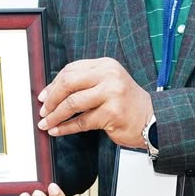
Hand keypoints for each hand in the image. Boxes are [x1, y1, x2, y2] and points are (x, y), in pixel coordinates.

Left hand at [37, 57, 152, 146]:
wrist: (151, 119)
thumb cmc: (126, 103)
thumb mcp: (107, 84)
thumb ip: (84, 84)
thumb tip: (51, 93)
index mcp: (105, 65)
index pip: (71, 69)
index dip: (53, 84)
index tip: (44, 96)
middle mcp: (109, 76)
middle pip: (68, 83)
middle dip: (51, 99)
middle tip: (43, 110)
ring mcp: (111, 94)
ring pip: (72, 103)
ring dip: (55, 115)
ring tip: (46, 122)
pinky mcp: (112, 113)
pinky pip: (81, 121)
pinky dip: (66, 127)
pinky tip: (57, 130)